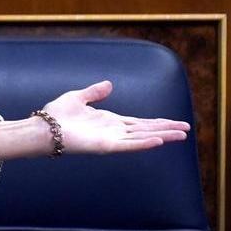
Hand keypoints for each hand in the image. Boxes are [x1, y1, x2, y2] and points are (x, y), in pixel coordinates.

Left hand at [42, 80, 190, 154]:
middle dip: (167, 129)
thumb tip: (110, 84)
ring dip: (162, 135)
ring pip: (142, 137)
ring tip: (182, 135)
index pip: (139, 122)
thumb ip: (95, 93)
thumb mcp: (78, 98)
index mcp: (109, 121)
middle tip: (187, 130)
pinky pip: (128, 144)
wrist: (43, 128)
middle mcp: (114, 131)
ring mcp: (111, 139)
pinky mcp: (105, 146)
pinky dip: (143, 143)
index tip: (175, 123)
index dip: (158, 122)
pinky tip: (159, 140)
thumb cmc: (57, 116)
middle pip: (146, 130)